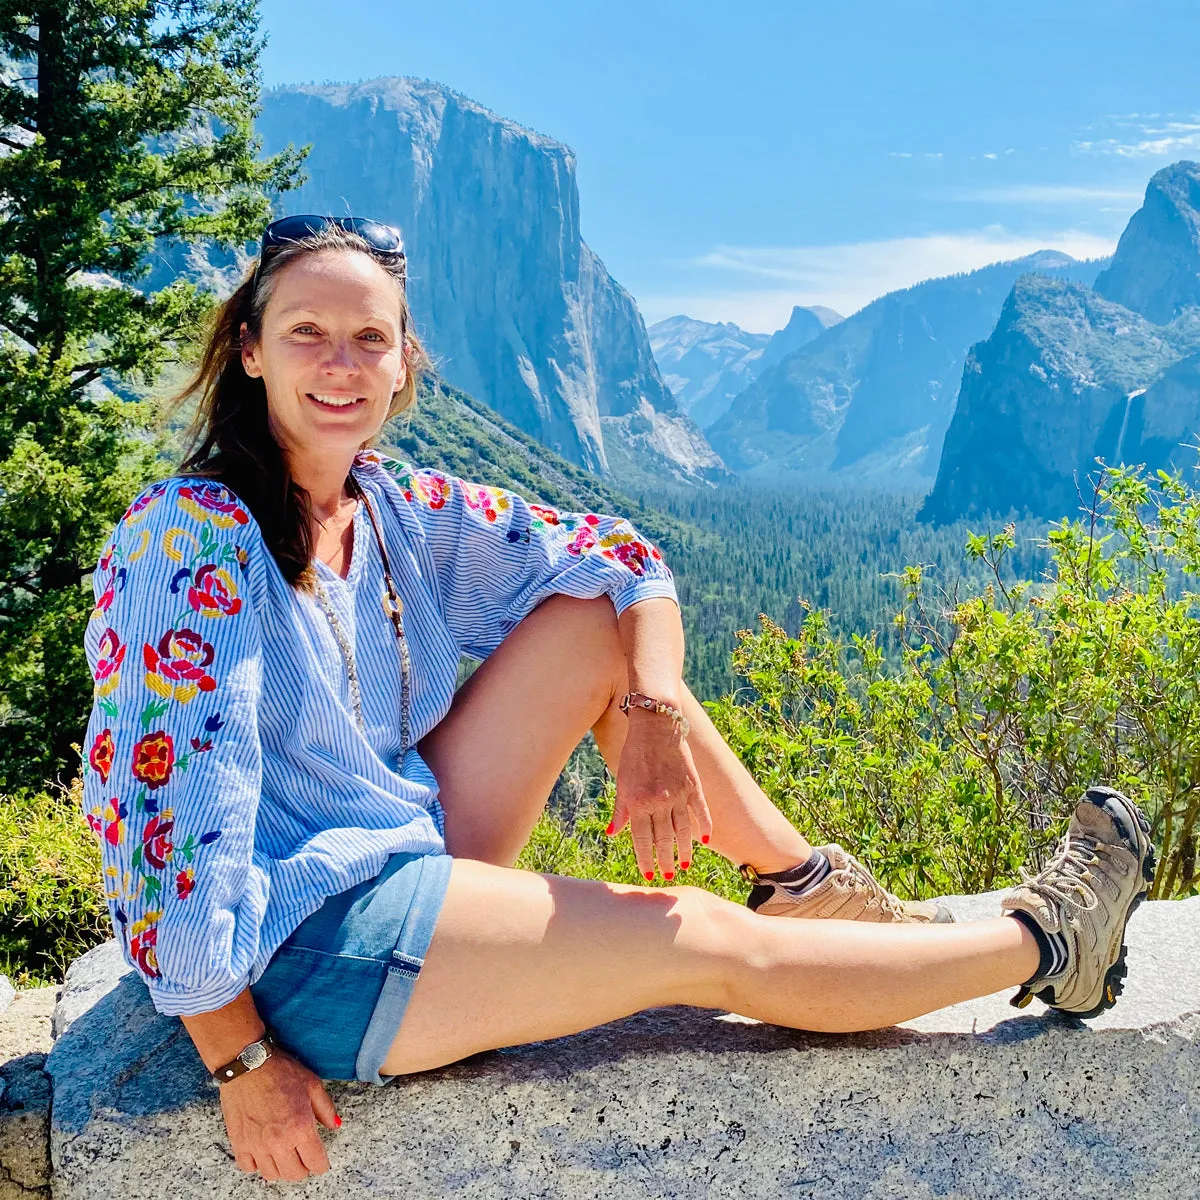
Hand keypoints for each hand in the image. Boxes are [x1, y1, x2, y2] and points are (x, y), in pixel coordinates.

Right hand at [220, 1046, 340, 1181]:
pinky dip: (257, 1165)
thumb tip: (335, 1126)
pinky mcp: (239, 1144)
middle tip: (303, 1154)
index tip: (321, 1160)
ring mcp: (257, 1145)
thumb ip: (326, 1108)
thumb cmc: (280, 1071)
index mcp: (301, 1127)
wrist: (248, 1066)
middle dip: (303, 1167)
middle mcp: (279, 1142)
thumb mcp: (312, 1084)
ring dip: (281, 1167)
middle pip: (295, 1174)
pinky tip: (263, 1151)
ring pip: (272, 1175)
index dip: (322, 1163)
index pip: (316, 1163)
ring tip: (284, 1152)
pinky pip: (249, 1168)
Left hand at [608, 716, 711, 879]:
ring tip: (683, 864)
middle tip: (667, 876)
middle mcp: (659, 801)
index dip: (645, 858)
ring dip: (683, 850)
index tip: (648, 875)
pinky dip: (703, 825)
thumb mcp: (622, 781)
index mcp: (638, 801)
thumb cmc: (634, 754)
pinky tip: (704, 840)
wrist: (656, 726)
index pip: (641, 838)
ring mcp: (678, 794)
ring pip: (683, 829)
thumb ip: (620, 809)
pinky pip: (700, 810)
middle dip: (664, 860)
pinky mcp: (692, 785)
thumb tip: (613, 832)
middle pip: (663, 838)